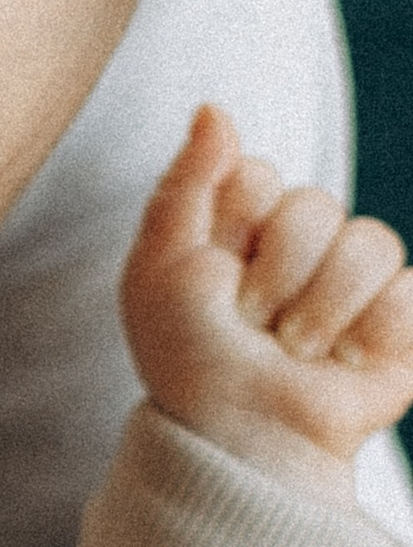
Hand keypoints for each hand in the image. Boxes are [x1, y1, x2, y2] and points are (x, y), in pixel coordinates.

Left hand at [123, 106, 412, 497]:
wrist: (241, 440)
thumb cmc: (189, 361)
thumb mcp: (159, 272)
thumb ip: (185, 184)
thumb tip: (215, 106)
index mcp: (243, 225)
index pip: (257, 175)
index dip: (235, 224)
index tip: (212, 276)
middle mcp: (303, 245)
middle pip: (315, 204)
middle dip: (275, 275)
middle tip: (250, 324)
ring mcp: (355, 283)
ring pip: (370, 242)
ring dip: (320, 309)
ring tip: (293, 351)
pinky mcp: (400, 322)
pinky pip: (409, 291)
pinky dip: (371, 334)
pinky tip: (342, 364)